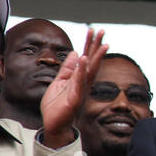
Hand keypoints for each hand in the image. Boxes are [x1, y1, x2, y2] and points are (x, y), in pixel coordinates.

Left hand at [40, 27, 107, 147]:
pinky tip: (84, 59)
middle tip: (102, 31)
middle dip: (96, 45)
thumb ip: (67, 68)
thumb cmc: (56, 106)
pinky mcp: (75, 97)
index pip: (86, 57)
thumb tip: (75, 53)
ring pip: (90, 70)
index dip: (89, 44)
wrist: (53, 124)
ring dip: (96, 56)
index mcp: (78, 78)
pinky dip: (82, 70)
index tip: (94, 31)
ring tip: (102, 43)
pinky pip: (79, 81)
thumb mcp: (59, 82)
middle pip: (92, 60)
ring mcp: (80, 90)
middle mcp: (83, 82)